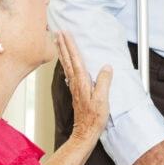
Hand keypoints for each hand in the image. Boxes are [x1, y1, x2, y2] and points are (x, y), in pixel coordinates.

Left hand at [56, 31, 111, 146]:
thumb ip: (104, 81)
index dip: (71, 45)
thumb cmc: (94, 118)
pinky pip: (69, 72)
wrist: (85, 132)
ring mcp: (74, 87)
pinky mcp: (76, 91)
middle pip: (68, 59)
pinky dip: (66, 63)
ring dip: (62, 52)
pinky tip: (66, 62)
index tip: (66, 33)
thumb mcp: (103, 99)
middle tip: (57, 32)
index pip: (76, 59)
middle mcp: (76, 82)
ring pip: (66, 65)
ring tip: (58, 42)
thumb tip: (106, 67)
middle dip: (63, 45)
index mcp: (82, 82)